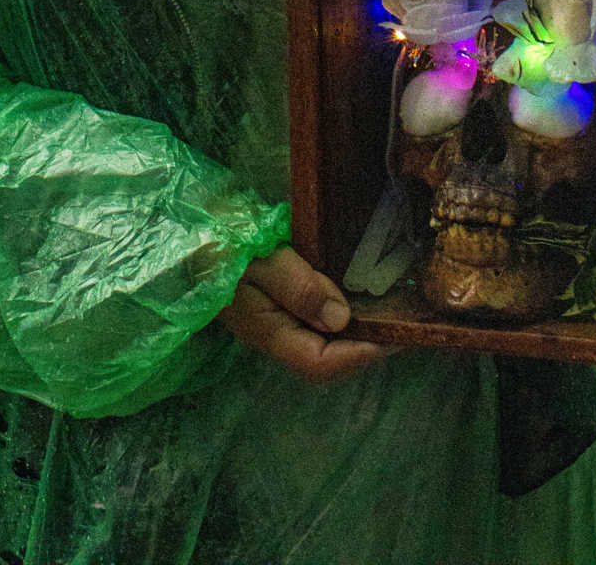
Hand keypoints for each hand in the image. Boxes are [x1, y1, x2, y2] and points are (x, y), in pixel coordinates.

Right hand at [217, 246, 389, 382]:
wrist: (193, 231)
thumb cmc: (225, 242)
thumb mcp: (261, 258)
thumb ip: (298, 287)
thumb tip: (342, 319)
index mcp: (267, 331)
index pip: (319, 363)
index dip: (360, 355)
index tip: (396, 334)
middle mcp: (274, 336)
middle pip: (325, 360)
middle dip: (365, 347)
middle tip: (402, 324)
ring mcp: (275, 324)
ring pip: (323, 344)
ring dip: (357, 333)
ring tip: (390, 313)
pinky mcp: (278, 308)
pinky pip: (315, 324)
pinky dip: (342, 315)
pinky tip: (359, 297)